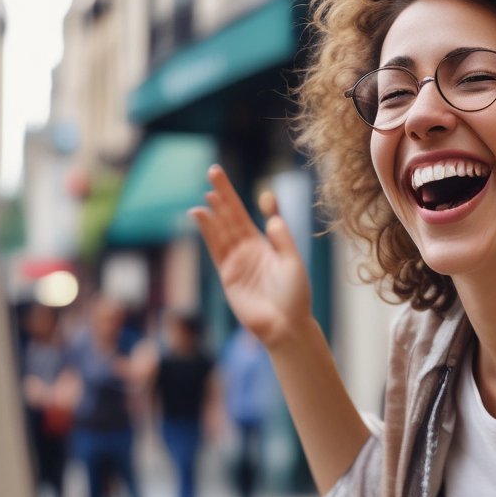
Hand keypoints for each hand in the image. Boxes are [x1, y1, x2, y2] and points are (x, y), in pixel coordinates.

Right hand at [190, 166, 312, 348]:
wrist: (284, 326)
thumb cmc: (295, 297)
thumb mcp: (293, 264)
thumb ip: (282, 240)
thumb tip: (271, 218)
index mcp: (267, 244)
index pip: (254, 214)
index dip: (251, 200)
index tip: (247, 183)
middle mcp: (249, 249)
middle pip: (232, 216)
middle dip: (223, 194)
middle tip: (213, 170)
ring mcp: (237, 261)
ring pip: (222, 229)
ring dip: (214, 212)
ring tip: (207, 193)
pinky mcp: (227, 274)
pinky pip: (215, 248)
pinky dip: (207, 232)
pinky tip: (200, 215)